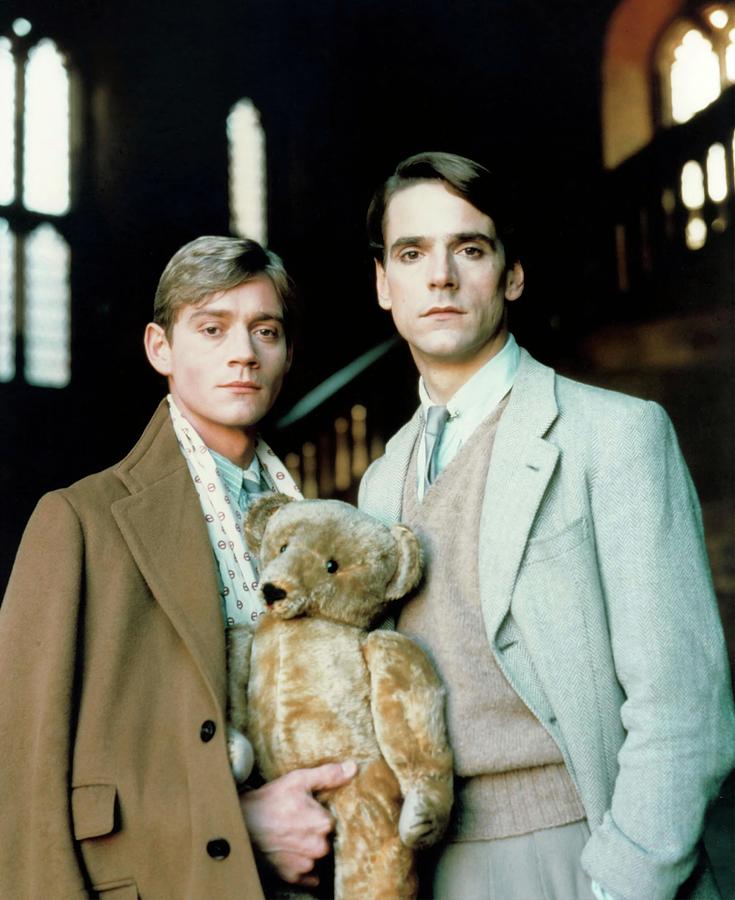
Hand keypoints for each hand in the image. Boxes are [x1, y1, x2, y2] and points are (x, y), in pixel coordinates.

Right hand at [240, 761, 356, 886]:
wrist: (240, 823)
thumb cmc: (270, 800)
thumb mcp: (298, 780)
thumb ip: (328, 775)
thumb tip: (353, 768)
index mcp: (324, 823)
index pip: (333, 821)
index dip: (320, 814)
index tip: (308, 810)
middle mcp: (318, 847)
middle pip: (326, 840)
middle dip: (315, 833)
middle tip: (297, 823)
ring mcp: (305, 864)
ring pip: (317, 857)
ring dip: (309, 850)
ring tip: (291, 837)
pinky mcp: (293, 877)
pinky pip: (309, 876)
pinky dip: (303, 866)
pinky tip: (291, 852)